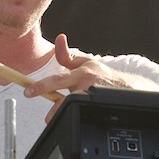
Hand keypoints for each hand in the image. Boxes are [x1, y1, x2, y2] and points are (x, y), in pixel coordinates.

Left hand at [24, 34, 158, 122]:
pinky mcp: (98, 111)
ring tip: (66, 116)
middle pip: (63, 103)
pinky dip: (76, 119)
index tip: (27, 92)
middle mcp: (87, 87)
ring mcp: (93, 101)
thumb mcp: (88, 63)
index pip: (57, 80)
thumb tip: (58, 39)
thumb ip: (68, 56)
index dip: (41, 86)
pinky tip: (80, 117)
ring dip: (65, 116)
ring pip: (71, 112)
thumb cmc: (105, 76)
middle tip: (49, 117)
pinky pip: (80, 117)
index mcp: (82, 74)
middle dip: (53, 112)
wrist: (131, 90)